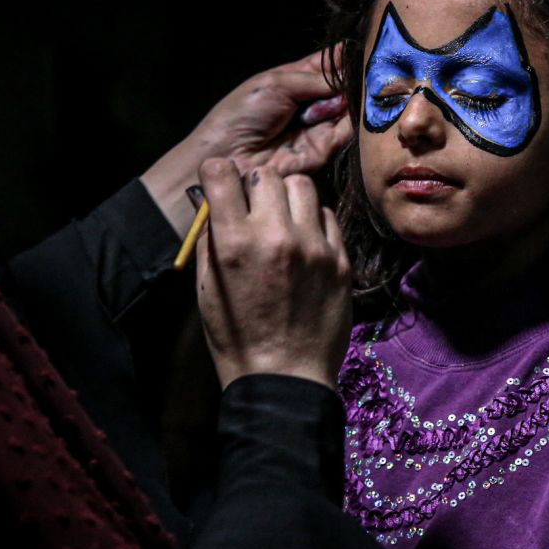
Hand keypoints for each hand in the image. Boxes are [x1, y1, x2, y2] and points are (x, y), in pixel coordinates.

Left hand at [142, 48, 354, 236]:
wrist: (229, 157)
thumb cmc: (242, 114)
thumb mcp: (276, 83)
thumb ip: (315, 79)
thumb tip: (352, 75)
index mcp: (297, 79)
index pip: (329, 63)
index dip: (348, 54)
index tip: (371, 43)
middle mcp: (312, 101)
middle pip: (346, 85)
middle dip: (361, 76)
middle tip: (379, 67)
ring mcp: (320, 125)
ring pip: (352, 108)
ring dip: (362, 97)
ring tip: (374, 85)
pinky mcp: (325, 149)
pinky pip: (348, 132)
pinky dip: (357, 120)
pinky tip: (364, 106)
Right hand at [195, 158, 351, 389]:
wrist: (285, 376)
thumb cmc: (237, 336)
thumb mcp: (207, 287)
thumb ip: (211, 238)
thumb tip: (213, 202)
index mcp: (234, 243)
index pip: (222, 172)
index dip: (218, 174)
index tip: (222, 185)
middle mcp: (276, 236)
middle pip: (265, 175)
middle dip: (255, 188)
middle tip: (254, 210)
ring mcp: (313, 247)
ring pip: (302, 186)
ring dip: (288, 198)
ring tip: (282, 222)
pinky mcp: (341, 260)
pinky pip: (328, 215)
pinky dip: (314, 222)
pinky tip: (305, 243)